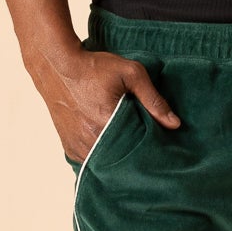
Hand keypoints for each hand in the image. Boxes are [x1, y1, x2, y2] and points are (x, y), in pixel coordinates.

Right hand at [50, 51, 179, 163]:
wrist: (56, 66)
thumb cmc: (93, 67)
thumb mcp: (130, 73)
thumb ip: (153, 99)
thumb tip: (174, 124)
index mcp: (107, 123)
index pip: (138, 148)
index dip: (150, 148)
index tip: (159, 144)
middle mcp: (91, 139)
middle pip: (122, 160)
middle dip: (135, 156)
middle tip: (145, 147)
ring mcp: (78, 146)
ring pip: (105, 164)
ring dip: (117, 159)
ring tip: (127, 147)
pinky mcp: (69, 147)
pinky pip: (90, 162)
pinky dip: (101, 158)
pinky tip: (110, 148)